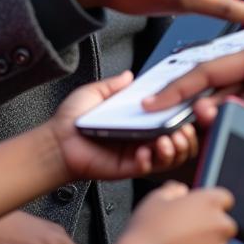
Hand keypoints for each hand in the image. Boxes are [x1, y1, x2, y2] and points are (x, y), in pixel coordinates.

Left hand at [49, 72, 198, 181]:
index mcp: (138, 120)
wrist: (57, 140)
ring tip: (165, 141)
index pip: (167, 119)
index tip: (186, 111)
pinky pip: (146, 168)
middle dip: (185, 138)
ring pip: (167, 157)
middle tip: (181, 130)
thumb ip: (113, 85)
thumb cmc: (72, 119)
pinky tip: (144, 151)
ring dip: (172, 150)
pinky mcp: (126, 168)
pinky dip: (150, 160)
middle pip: (176, 142)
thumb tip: (129, 75)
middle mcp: (141, 138)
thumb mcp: (94, 93)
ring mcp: (136, 154)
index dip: (181, 117)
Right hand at [122, 181, 236, 243]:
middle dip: (212, 229)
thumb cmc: (148, 227)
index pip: (225, 199)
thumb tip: (182, 190)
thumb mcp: (156, 198)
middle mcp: (220, 224)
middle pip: (225, 225)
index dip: (211, 204)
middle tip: (188, 233)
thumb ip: (173, 190)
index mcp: (209, 201)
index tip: (199, 211)